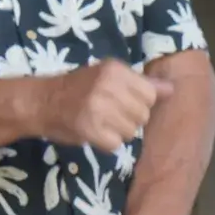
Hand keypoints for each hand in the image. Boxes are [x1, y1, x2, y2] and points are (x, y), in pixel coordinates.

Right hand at [38, 60, 171, 152]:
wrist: (42, 101)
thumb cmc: (78, 88)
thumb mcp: (110, 77)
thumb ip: (142, 83)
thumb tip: (172, 89)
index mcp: (116, 70)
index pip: (150, 95)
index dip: (139, 103)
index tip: (120, 101)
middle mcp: (108, 85)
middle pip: (142, 115)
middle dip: (128, 119)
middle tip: (107, 114)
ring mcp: (98, 107)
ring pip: (130, 132)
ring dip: (117, 132)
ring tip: (100, 123)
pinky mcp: (89, 128)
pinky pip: (115, 144)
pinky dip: (106, 143)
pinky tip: (93, 133)